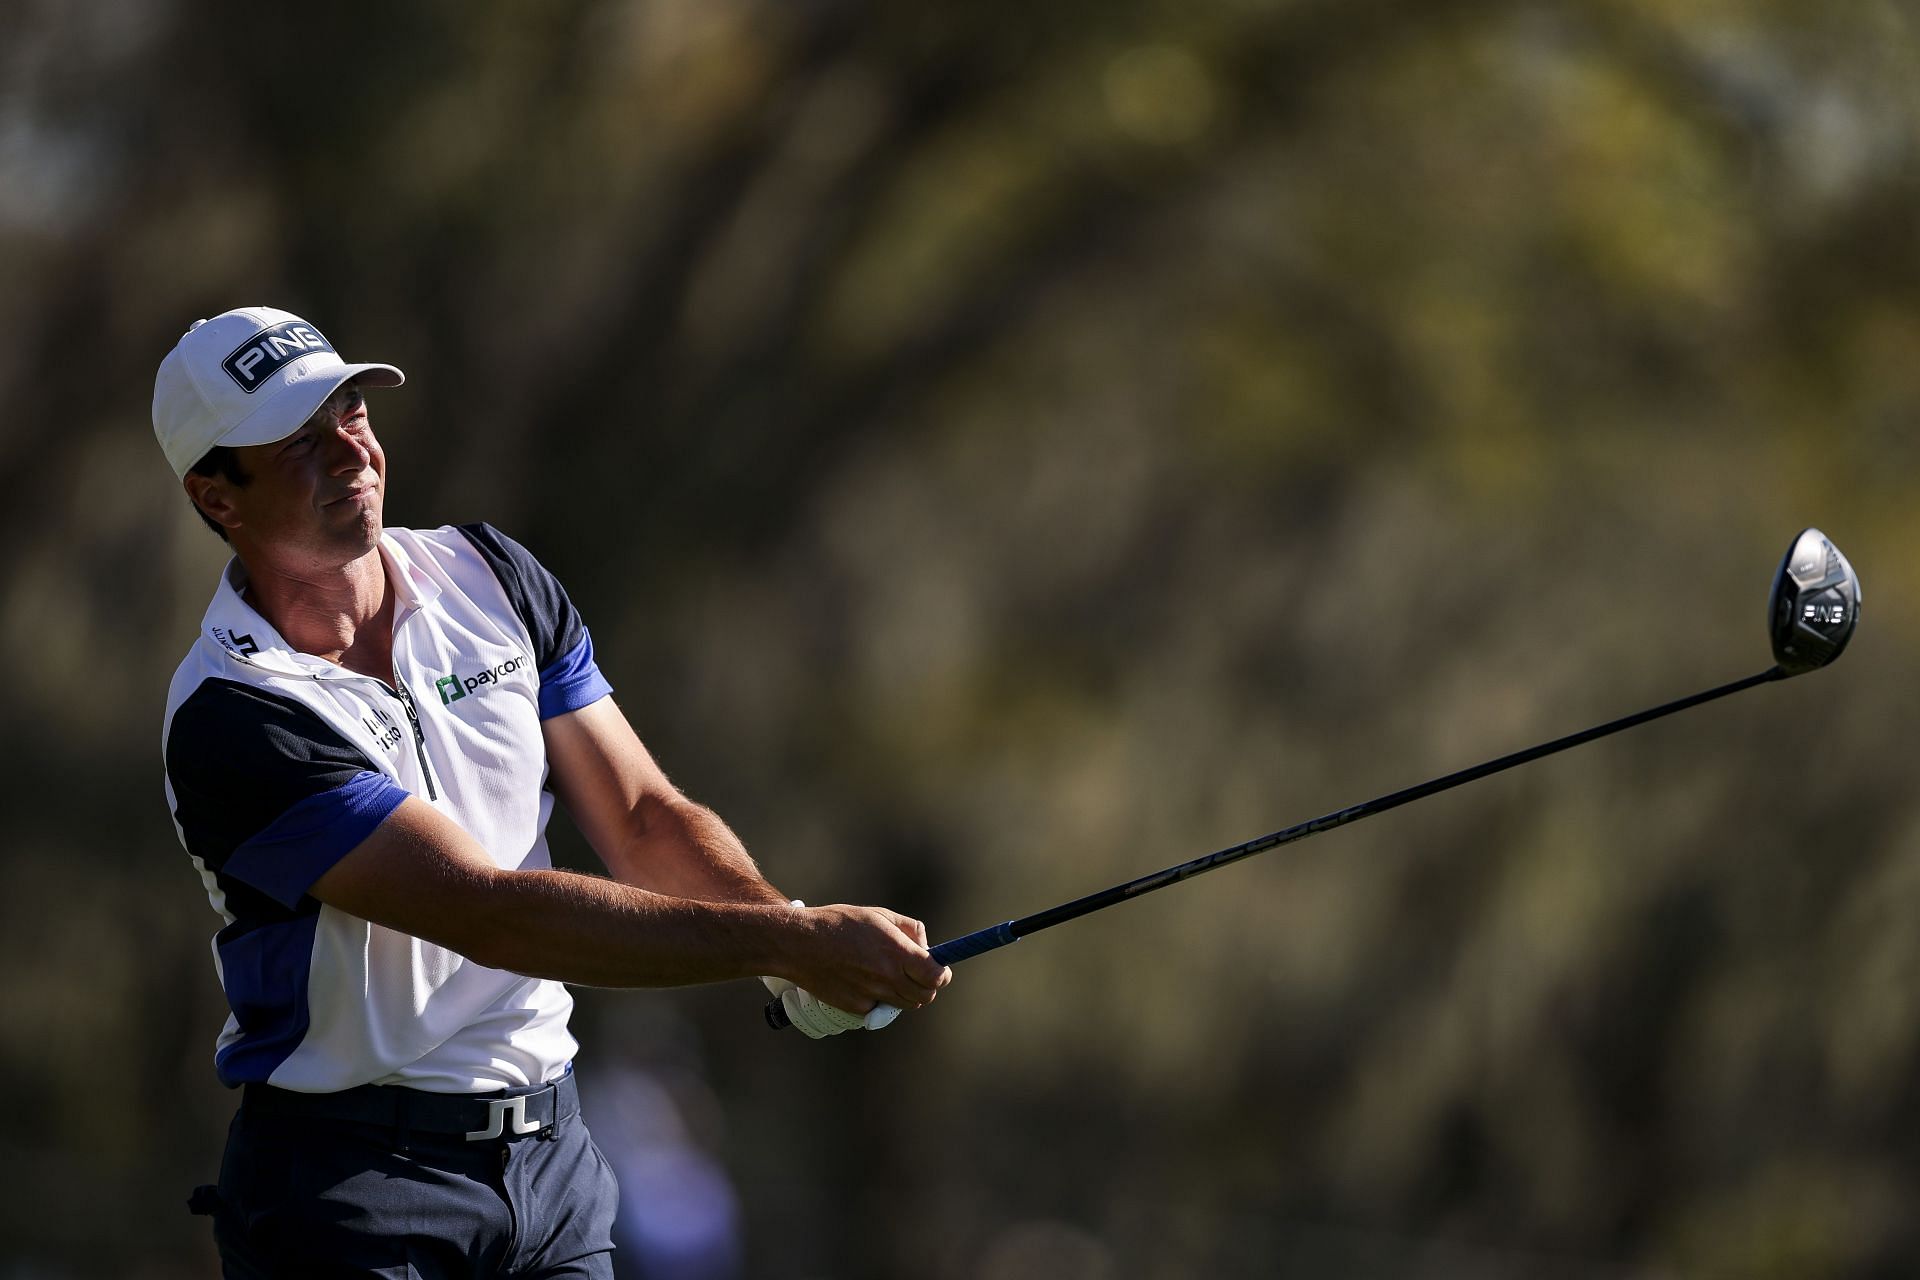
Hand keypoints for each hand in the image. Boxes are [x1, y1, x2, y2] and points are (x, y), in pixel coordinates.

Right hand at [762, 900, 949, 1033]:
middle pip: (924, 996)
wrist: (799, 944)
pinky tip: (864, 980)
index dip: (942, 974)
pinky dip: (879, 999)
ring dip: (905, 993)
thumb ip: (909, 929)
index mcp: (895, 952)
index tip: (940, 970)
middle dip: (926, 985)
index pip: (935, 976)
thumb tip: (927, 947)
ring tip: (888, 974)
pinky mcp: (856, 1008)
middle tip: (916, 973)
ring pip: (904, 1004)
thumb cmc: (839, 923)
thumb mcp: (878, 915)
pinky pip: (879, 1009)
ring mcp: (871, 995)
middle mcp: (886, 977)